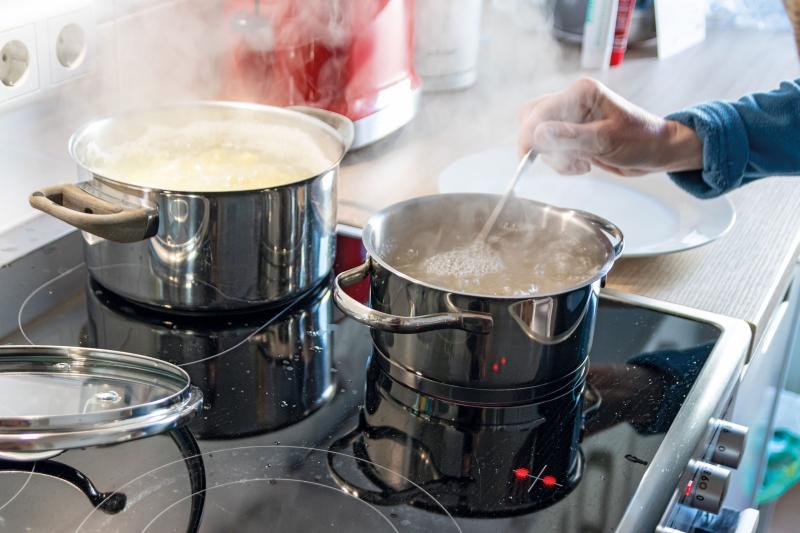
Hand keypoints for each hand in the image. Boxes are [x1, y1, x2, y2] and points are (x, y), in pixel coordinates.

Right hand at [518, 78, 702, 175]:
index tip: (526, 159)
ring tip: (580, 165)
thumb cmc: (641, 141)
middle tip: (561, 162)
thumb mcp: (605, 141)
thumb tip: (536, 135)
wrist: (658, 152)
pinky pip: (552, 147)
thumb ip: (569, 137)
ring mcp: (573, 116)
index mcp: (582, 92)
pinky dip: (561, 161)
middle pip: (533, 118)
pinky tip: (583, 165)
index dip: (529, 136)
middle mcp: (574, 100)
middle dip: (540, 145)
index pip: (540, 111)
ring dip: (554, 156)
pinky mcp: (573, 133)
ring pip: (540, 135)